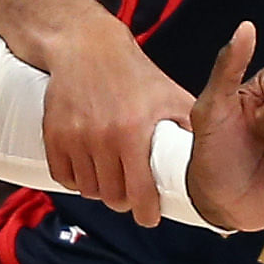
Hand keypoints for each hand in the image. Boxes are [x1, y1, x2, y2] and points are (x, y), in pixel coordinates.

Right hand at [41, 13, 194, 226]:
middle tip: (130, 195)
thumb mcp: (168, 93)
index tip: (149, 216)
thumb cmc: (131, 71)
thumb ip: (189, 124)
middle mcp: (101, 138)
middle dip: (123, 201)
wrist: (86, 46)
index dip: (146, 212)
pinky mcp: (53, 135)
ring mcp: (74, 138)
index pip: (139, 192)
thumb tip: (210, 153)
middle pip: (112, 197)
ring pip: (87, 190)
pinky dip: (75, 180)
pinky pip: (63, 177)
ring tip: (110, 180)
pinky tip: (87, 171)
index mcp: (133, 131)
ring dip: (100, 190)